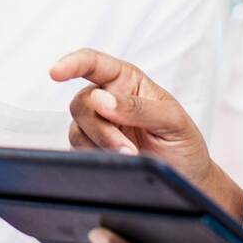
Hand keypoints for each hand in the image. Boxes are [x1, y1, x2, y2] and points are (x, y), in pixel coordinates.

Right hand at [50, 49, 242, 217]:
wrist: (187, 179)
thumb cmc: (183, 143)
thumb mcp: (172, 120)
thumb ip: (138, 108)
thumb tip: (100, 98)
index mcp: (127, 80)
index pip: (93, 63)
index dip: (72, 63)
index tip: (55, 72)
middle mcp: (107, 97)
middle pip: (82, 101)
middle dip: (101, 127)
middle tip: (127, 149)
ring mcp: (98, 122)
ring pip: (78, 126)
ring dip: (101, 144)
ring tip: (131, 157)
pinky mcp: (92, 146)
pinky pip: (78, 147)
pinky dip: (95, 155)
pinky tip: (117, 161)